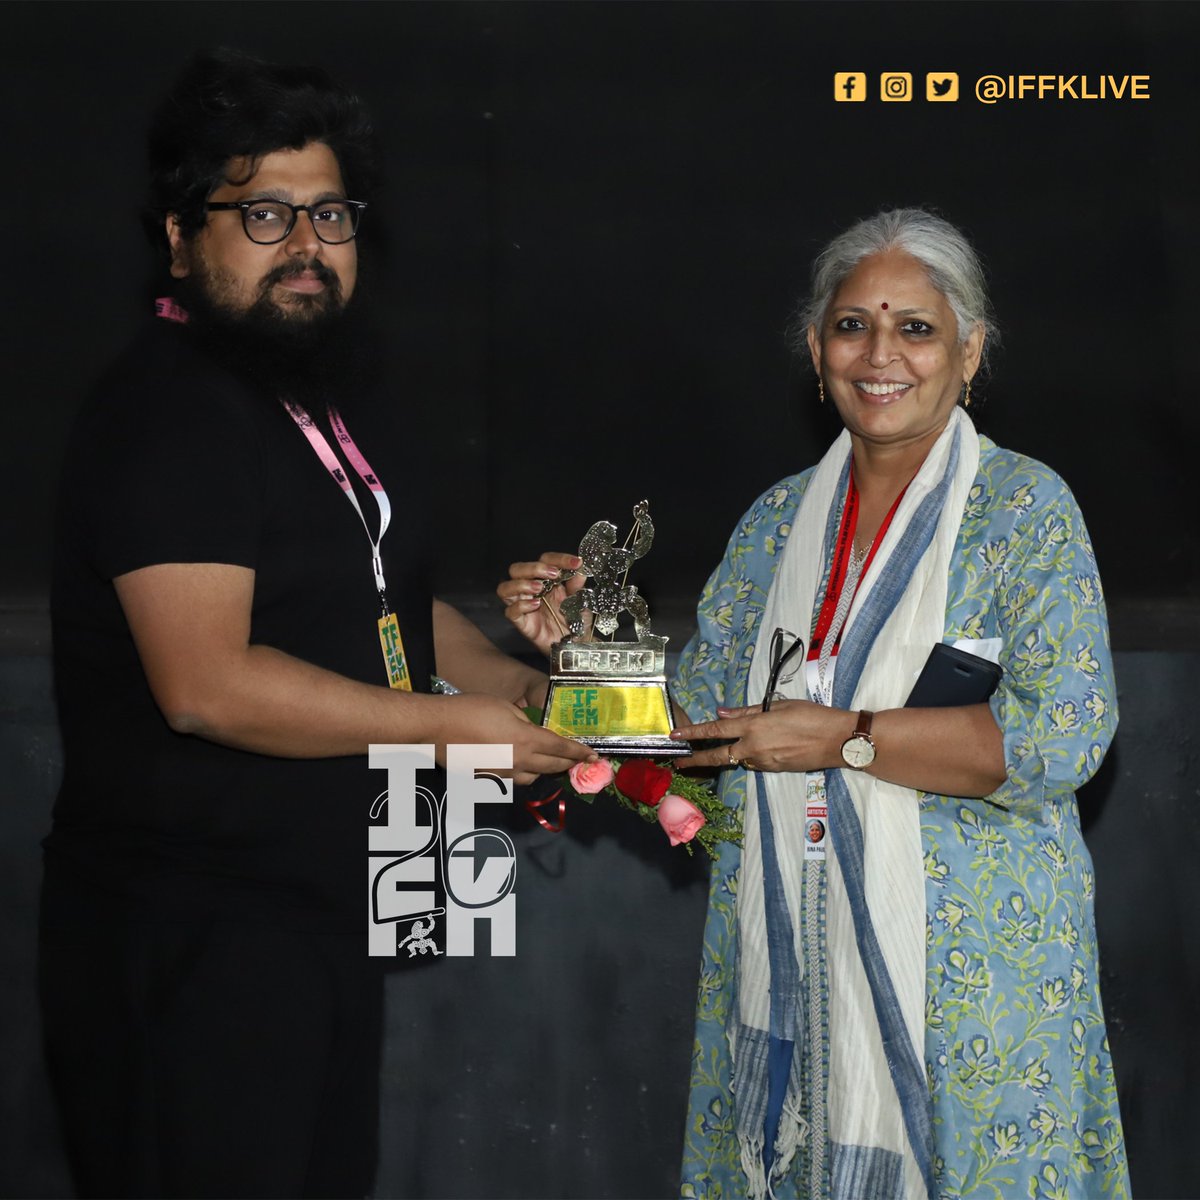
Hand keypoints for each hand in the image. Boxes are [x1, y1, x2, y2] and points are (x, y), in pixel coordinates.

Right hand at [433, 692, 595, 785]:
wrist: (437, 727)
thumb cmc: (472, 709)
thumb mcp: (506, 707)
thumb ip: (526, 723)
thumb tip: (535, 733)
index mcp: (526, 741)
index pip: (561, 749)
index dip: (579, 752)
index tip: (593, 756)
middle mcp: (518, 762)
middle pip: (551, 767)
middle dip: (568, 764)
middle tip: (578, 761)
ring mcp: (502, 775)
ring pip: (532, 778)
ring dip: (543, 771)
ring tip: (546, 762)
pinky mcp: (487, 781)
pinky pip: (511, 780)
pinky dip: (520, 774)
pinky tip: (516, 764)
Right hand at [497, 552, 587, 656]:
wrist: (576, 642)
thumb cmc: (575, 619)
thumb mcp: (580, 599)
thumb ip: (577, 584)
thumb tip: (579, 568)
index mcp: (547, 579)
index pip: (545, 560)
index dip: (559, 558)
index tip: (575, 563)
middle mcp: (532, 589)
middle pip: (517, 569)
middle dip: (533, 568)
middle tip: (552, 574)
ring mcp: (524, 605)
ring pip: (505, 588)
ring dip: (521, 584)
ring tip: (539, 588)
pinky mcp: (522, 622)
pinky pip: (511, 612)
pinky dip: (522, 605)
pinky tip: (536, 605)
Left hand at [671, 699, 845, 773]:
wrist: (836, 739)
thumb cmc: (810, 715)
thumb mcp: (778, 706)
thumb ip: (747, 712)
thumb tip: (722, 714)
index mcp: (753, 727)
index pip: (715, 731)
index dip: (693, 733)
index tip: (675, 735)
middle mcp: (753, 747)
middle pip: (718, 756)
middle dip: (696, 760)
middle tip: (679, 763)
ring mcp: (763, 762)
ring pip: (740, 758)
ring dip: (735, 752)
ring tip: (754, 740)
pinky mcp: (774, 770)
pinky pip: (755, 763)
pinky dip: (753, 755)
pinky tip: (769, 745)